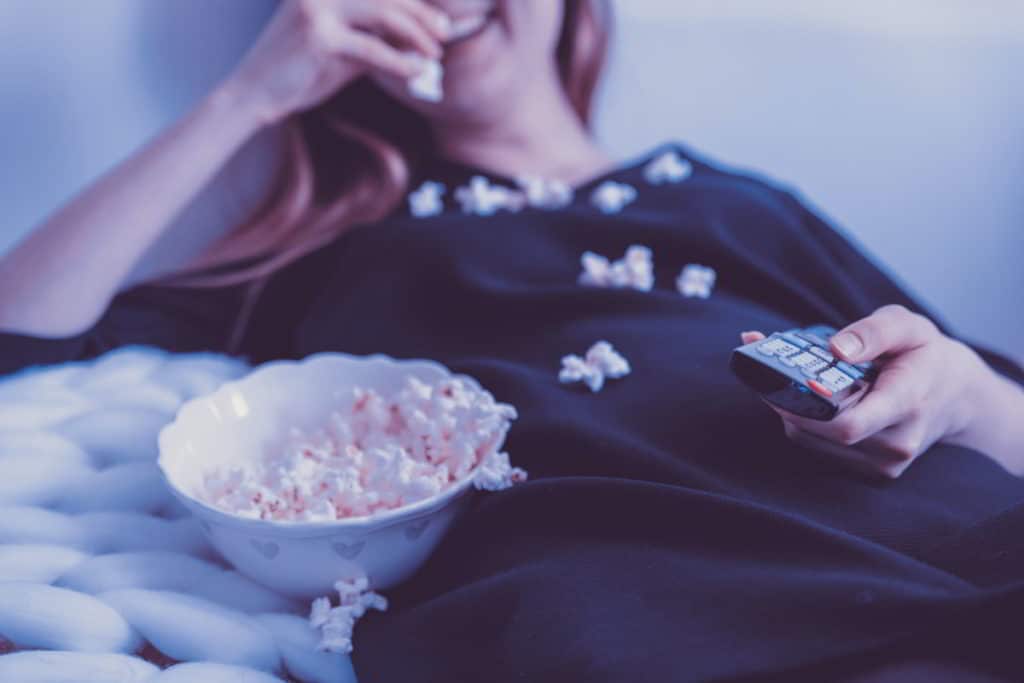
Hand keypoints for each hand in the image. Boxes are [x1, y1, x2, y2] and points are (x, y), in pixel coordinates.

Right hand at [223, 0, 449, 127]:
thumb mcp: (343, 51)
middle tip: (445, 32)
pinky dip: (399, 61)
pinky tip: (416, 71)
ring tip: (435, 52)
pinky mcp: (318, 36)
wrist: (255, 94)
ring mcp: (317, 8)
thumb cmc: (300, 72)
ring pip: (382, 13)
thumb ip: (374, 39)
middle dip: (421, 13)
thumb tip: (416, 42)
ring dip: (416, 33)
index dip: (413, 2)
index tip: (439, 18)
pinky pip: (371, 48)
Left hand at [741, 305, 1010, 478]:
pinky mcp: (871, 472)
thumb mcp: (908, 326)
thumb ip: (873, 331)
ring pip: (811, 442)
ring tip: (786, 379)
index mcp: (907, 403)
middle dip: (785, 400)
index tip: (782, 383)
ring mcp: (884, 464)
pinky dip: (802, 424)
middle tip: (767, 367)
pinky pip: (818, 449)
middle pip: (820, 432)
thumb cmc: (924, 355)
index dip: (806, 410)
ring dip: (789, 411)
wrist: (955, 395)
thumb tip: (835, 348)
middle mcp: (897, 443)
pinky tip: (805, 400)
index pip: (849, 426)